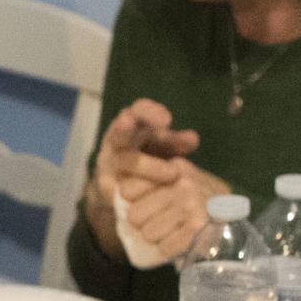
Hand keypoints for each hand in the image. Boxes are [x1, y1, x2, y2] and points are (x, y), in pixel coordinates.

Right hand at [83, 101, 200, 255]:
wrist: (122, 188)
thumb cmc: (148, 158)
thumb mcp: (162, 147)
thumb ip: (175, 142)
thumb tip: (192, 139)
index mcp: (129, 124)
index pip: (136, 111)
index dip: (148, 112)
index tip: (167, 120)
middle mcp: (114, 142)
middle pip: (119, 132)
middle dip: (127, 127)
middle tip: (147, 128)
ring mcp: (109, 165)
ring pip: (126, 162)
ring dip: (151, 166)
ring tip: (174, 172)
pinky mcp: (108, 187)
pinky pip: (124, 186)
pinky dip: (145, 187)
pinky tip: (160, 189)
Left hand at [116, 157, 228, 260]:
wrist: (233, 216)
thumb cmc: (196, 200)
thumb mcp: (177, 181)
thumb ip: (151, 182)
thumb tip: (119, 193)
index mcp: (173, 168)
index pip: (127, 189)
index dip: (132, 204)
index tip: (142, 208)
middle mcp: (182, 182)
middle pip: (134, 215)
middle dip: (142, 225)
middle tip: (158, 225)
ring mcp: (192, 203)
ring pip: (148, 233)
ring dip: (156, 239)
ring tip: (170, 233)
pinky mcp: (198, 226)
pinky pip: (165, 247)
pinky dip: (167, 251)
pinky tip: (176, 245)